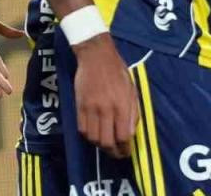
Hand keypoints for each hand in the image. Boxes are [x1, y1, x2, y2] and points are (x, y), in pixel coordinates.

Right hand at [72, 34, 137, 158]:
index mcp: (122, 105)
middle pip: (106, 141)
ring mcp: (90, 108)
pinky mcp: (79, 105)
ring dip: (99, 145)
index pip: (123, 136)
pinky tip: (93, 134)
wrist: (96, 56)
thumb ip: (132, 113)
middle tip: (116, 153)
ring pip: (92, 137)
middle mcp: (105, 109)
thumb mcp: (132, 91)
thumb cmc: (118, 72)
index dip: (125, 149)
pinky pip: (81, 128)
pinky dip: (87, 136)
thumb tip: (129, 133)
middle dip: (112, 152)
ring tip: (105, 144)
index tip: (126, 152)